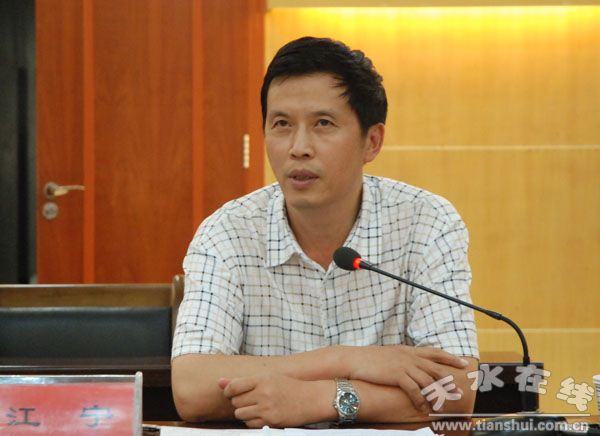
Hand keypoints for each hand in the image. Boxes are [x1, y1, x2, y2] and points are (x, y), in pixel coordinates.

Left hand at [218, 374, 333, 427]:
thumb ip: (242, 381)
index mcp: (262, 379)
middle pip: (236, 401)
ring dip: (244, 412)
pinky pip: (250, 424)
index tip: (231, 393)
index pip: (233, 386)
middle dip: (239, 401)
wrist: (311, 399)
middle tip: (250, 399)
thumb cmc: (290, 386)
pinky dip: (252, 421)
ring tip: (255, 407)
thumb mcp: (269, 378)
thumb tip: (219, 382)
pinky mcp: (271, 421)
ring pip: (240, 414)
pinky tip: (261, 415)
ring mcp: (267, 408)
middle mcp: (263, 393)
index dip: (228, 391)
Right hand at [343, 345, 468, 412]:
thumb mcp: (390, 354)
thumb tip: (411, 364)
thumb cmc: (370, 358)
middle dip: (449, 380)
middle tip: (459, 391)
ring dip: (436, 394)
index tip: (463, 363)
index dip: (450, 358)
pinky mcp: (397, 375)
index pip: (435, 352)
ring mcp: (404, 365)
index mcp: (409, 350)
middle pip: (436, 368)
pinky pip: (414, 390)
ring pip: (428, 380)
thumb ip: (403, 358)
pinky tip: (423, 408)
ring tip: (442, 405)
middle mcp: (409, 356)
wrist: (355, 359)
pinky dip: (420, 400)